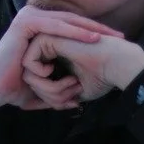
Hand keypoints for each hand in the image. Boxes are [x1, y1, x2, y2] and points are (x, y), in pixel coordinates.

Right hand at [0, 6, 122, 118]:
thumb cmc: (16, 88)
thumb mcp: (44, 83)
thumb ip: (59, 85)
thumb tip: (77, 101)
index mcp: (40, 27)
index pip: (73, 27)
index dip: (95, 35)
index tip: (116, 44)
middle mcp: (34, 18)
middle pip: (73, 21)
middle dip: (98, 30)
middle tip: (121, 37)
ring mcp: (29, 18)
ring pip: (68, 21)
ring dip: (91, 29)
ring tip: (110, 37)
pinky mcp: (26, 23)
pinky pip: (56, 26)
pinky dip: (75, 33)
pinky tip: (92, 39)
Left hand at [22, 31, 143, 105]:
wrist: (115, 64)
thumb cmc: (102, 78)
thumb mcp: (74, 92)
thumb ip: (57, 96)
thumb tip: (37, 106)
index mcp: (58, 62)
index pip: (40, 87)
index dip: (52, 100)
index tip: (72, 102)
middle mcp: (51, 52)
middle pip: (32, 81)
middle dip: (49, 96)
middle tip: (71, 97)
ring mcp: (48, 43)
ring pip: (28, 73)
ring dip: (47, 88)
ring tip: (69, 85)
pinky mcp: (46, 37)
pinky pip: (28, 62)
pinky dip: (40, 74)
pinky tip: (58, 72)